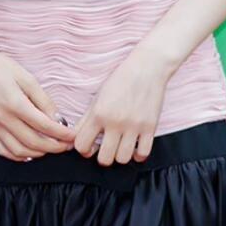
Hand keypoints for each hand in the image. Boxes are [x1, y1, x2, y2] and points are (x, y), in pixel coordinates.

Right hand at [0, 47, 75, 163]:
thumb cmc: (0, 68)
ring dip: (38, 153)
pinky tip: (30, 152)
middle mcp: (3, 119)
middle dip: (54, 147)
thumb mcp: (27, 78)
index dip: (62, 134)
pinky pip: (4, 151)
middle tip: (67, 145)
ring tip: (51, 148)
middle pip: (34, 142)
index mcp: (15, 104)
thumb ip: (43, 100)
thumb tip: (58, 119)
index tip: (74, 136)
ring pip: (19, 151)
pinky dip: (19, 156)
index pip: (44, 126)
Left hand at [80, 45, 176, 166]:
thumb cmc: (121, 80)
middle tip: (106, 148)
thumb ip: (86, 119)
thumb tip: (75, 138)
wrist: (148, 67)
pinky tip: (135, 147)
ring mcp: (134, 126)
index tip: (90, 147)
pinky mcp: (150, 127)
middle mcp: (115, 122)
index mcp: (98, 114)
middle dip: (103, 157)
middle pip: (104, 159)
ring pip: (122, 159)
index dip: (84, 150)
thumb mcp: (98, 97)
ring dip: (120, 156)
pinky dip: (138, 155)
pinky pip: (143, 154)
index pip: (82, 145)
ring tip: (121, 147)